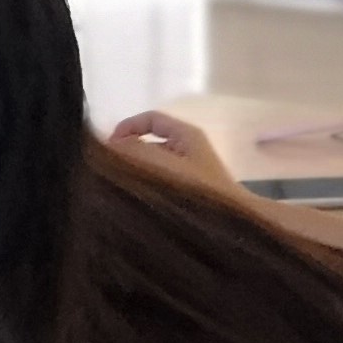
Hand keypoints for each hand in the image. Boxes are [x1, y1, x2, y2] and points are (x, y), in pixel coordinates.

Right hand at [105, 112, 240, 196]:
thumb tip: (111, 145)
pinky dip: (148, 184)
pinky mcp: (191, 190)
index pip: (150, 119)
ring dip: (137, 170)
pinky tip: (136, 199)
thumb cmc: (198, 189)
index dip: (126, 127)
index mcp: (186, 135)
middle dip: (129, 152)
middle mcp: (189, 148)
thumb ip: (134, 150)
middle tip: (108, 168)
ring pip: (155, 162)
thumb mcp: (162, 164)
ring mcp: (191, 170)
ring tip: (119, 185)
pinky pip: (162, 180)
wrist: (234, 223)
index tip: (108, 146)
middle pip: (151, 141)